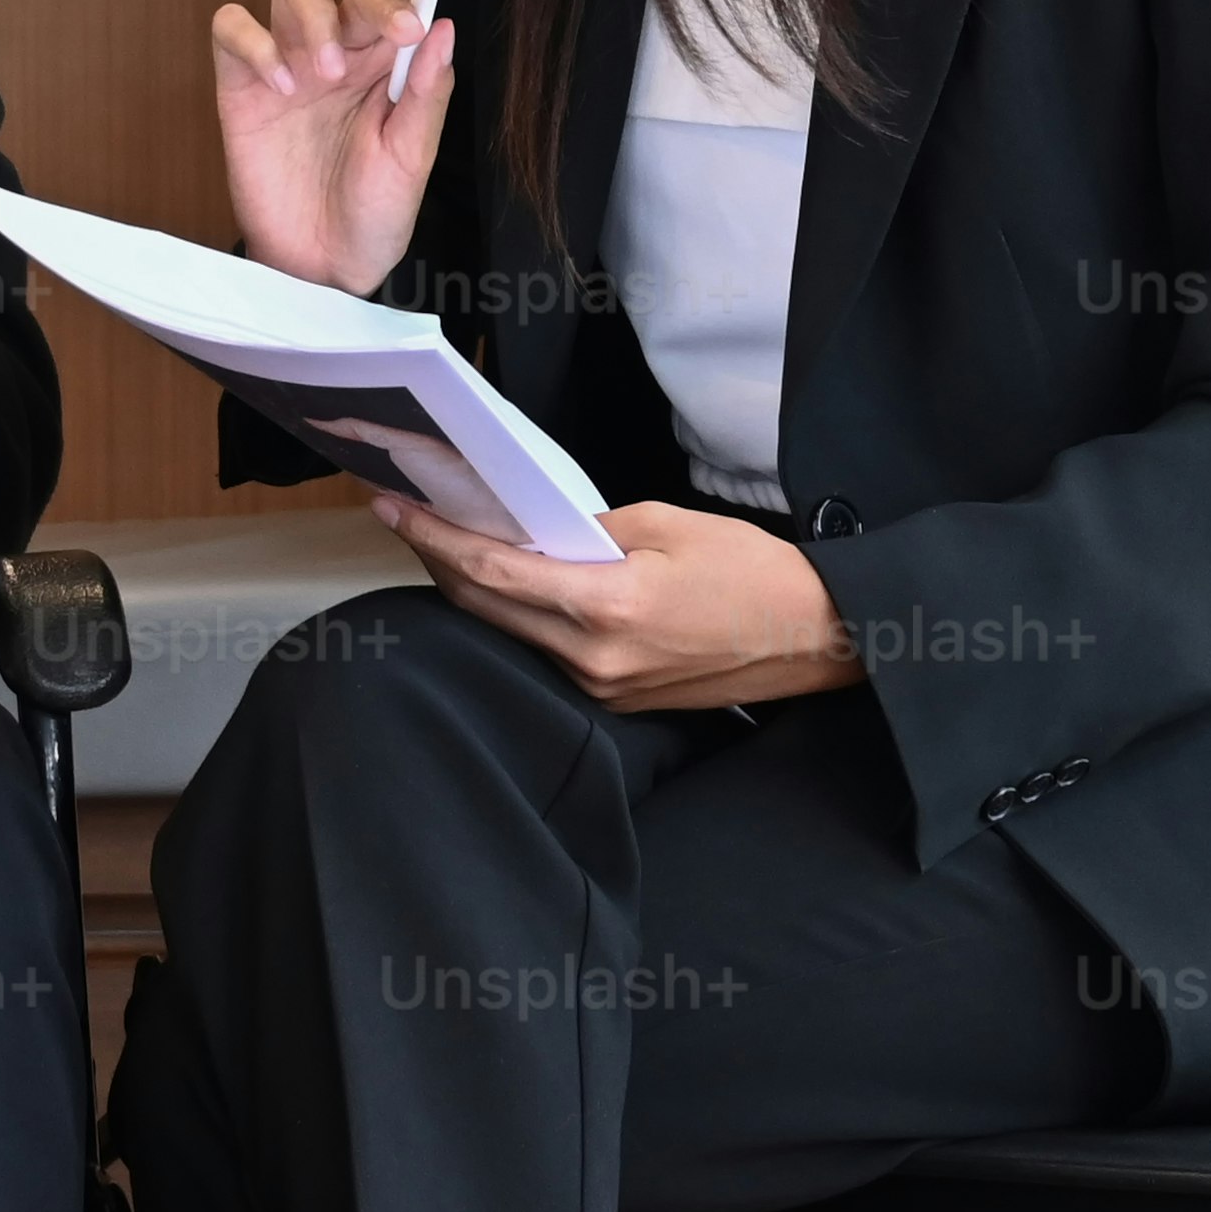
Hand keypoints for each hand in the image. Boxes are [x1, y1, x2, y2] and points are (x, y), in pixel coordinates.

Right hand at [204, 0, 451, 295]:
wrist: (322, 268)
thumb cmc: (373, 213)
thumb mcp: (411, 159)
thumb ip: (427, 94)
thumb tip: (446, 27)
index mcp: (389, 63)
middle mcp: (342, 51)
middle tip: (396, 35)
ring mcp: (289, 62)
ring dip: (312, 8)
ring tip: (326, 71)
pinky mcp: (241, 85)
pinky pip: (233, 28)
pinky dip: (255, 44)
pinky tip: (280, 88)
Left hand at [384, 491, 853, 708]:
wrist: (815, 638)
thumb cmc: (754, 574)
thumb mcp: (668, 523)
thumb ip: (591, 528)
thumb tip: (540, 532)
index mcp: (608, 606)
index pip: (494, 573)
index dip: (436, 540)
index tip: (395, 510)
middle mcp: (594, 659)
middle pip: (487, 611)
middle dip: (441, 563)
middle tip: (408, 520)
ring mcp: (603, 689)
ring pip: (513, 636)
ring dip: (477, 594)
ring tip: (452, 547)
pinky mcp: (616, 701)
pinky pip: (549, 655)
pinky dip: (523, 618)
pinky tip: (515, 590)